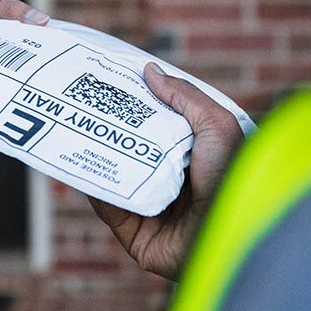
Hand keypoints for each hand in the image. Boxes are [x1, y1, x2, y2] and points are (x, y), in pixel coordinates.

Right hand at [89, 63, 244, 280]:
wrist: (232, 231)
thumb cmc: (234, 176)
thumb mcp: (217, 125)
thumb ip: (184, 96)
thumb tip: (149, 70)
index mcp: (195, 160)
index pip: (158, 131)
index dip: (136, 109)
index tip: (112, 86)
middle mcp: (175, 186)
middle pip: (133, 155)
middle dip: (111, 133)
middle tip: (85, 106)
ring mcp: (156, 213)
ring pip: (118, 182)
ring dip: (98, 160)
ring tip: (76, 131)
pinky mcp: (139, 239)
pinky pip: (111, 211)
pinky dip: (97, 191)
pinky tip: (84, 166)